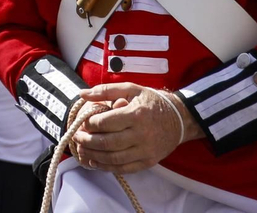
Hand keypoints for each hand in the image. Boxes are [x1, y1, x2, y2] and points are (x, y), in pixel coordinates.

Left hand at [72, 84, 199, 173]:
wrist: (180, 119)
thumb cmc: (152, 102)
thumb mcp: (131, 89)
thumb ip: (106, 90)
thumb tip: (82, 94)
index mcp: (136, 115)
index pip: (104, 123)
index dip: (89, 123)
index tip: (82, 122)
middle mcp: (141, 135)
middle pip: (106, 143)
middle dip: (86, 141)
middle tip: (76, 136)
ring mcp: (146, 151)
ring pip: (113, 158)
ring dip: (93, 155)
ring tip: (82, 149)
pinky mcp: (148, 162)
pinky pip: (124, 168)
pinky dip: (107, 167)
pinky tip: (95, 161)